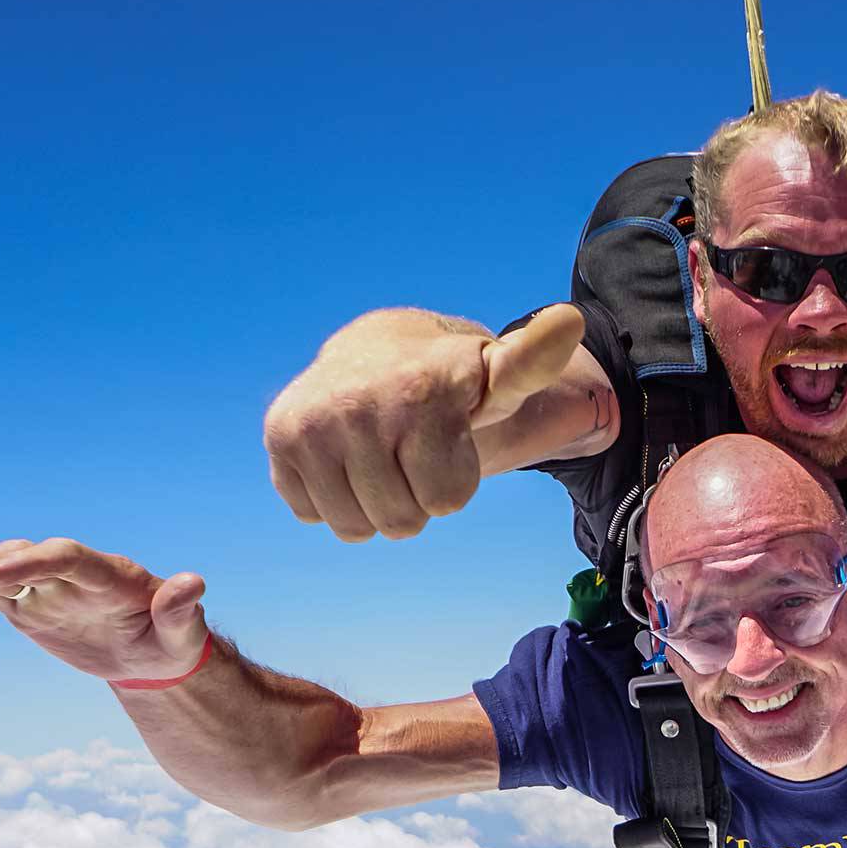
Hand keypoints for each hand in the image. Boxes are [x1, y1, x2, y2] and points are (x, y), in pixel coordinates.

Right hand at [0, 538, 210, 682]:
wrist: (153, 656)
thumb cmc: (175, 641)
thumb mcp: (184, 634)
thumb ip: (181, 610)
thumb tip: (192, 582)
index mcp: (112, 575)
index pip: (68, 557)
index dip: (33, 562)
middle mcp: (74, 574)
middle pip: (24, 557)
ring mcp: (47, 588)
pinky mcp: (29, 605)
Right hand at [263, 305, 583, 540]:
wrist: (378, 351)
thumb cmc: (451, 380)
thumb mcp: (499, 375)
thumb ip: (534, 361)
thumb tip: (568, 320)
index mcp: (421, 393)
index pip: (446, 501)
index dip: (455, 480)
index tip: (451, 435)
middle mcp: (358, 404)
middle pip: (402, 522)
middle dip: (418, 498)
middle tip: (417, 453)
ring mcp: (311, 423)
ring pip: (356, 527)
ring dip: (377, 505)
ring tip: (384, 456)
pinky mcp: (278, 438)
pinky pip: (315, 514)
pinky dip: (335, 498)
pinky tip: (347, 457)